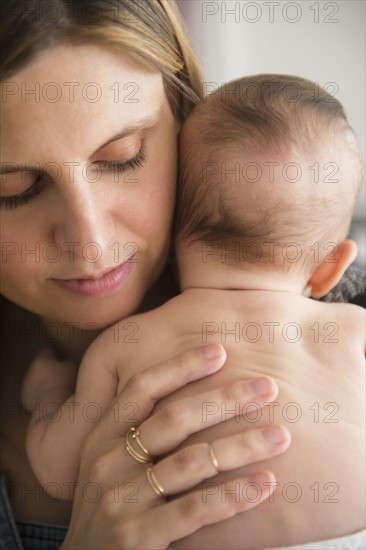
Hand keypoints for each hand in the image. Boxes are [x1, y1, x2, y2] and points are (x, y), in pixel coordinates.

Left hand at [21, 348, 77, 411]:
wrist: (53, 404)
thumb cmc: (64, 382)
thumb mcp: (71, 366)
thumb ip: (65, 362)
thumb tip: (64, 363)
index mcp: (40, 359)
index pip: (46, 351)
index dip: (55, 355)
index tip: (62, 361)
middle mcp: (30, 370)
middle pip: (39, 366)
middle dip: (48, 369)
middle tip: (61, 375)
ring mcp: (26, 385)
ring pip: (35, 379)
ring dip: (43, 381)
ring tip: (56, 388)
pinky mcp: (25, 398)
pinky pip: (34, 392)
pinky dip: (40, 393)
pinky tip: (50, 397)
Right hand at [62, 345, 289, 548]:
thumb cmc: (109, 508)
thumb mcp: (108, 464)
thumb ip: (136, 434)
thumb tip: (194, 397)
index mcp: (101, 438)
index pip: (141, 390)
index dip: (180, 367)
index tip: (220, 350)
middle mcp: (107, 463)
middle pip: (173, 419)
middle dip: (224, 399)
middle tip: (268, 386)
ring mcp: (121, 501)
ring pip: (192, 462)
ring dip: (241, 445)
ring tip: (281, 435)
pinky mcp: (138, 538)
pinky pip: (195, 510)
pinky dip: (233, 495)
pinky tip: (265, 483)